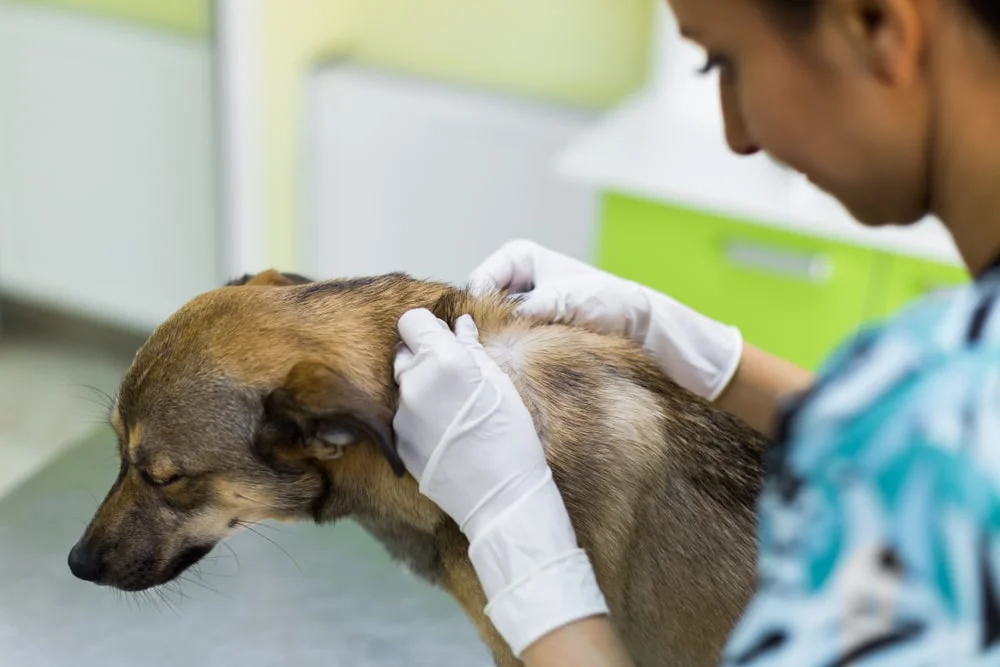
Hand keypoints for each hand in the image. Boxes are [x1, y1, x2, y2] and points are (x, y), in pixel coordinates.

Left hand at [393, 309, 608, 656]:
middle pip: (403, 351)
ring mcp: (400, 414)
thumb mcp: (499, 384)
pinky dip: (416, 414)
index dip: (428, 328)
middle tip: (451, 376)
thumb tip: (459, 324)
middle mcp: (413, 383)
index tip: (443, 339)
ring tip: (449, 408)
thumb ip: (472, 349)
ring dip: (419, 385)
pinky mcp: (396, 440)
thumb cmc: (511, 435)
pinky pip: (401, 414)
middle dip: (423, 356)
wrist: (500, 496)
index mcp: (444, 361)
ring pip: (401, 383)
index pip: (412, 321)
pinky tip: (443, 431)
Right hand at [469, 239, 742, 400]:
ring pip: (490, 328)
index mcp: (516, 257)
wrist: (638, 323)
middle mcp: (512, 280)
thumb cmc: (608, 299)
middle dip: (488, 327)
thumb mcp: (569, 298)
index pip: (478, 282)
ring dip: (502, 343)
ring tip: (519, 356)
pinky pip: (507, 343)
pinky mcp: (526, 331)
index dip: (478, 308)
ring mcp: (518, 307)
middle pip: (479, 307)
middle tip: (504, 348)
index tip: (492, 331)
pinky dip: (513, 353)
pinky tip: (526, 363)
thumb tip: (505, 320)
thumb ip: (536, 305)